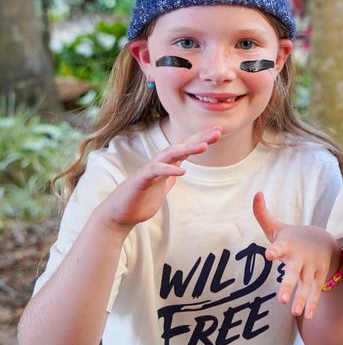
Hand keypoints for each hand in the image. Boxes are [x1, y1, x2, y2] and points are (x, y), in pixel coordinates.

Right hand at [97, 127, 219, 230]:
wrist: (120, 213)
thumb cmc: (141, 199)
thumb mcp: (162, 186)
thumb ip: (171, 176)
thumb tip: (180, 170)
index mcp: (166, 164)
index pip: (186, 147)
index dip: (202, 138)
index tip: (218, 130)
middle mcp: (159, 163)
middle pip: (182, 146)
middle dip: (200, 138)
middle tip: (218, 131)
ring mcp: (150, 169)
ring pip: (170, 154)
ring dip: (187, 149)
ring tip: (204, 146)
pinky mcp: (141, 180)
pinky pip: (156, 171)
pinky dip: (169, 170)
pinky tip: (182, 171)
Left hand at [253, 192, 339, 318]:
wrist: (325, 241)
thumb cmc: (293, 237)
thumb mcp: (278, 227)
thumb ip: (263, 214)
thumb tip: (256, 193)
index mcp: (288, 246)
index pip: (280, 247)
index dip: (275, 251)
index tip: (269, 254)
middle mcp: (300, 258)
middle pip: (294, 273)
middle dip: (288, 285)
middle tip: (280, 299)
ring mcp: (312, 269)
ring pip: (306, 285)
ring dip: (301, 299)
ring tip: (293, 311)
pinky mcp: (319, 277)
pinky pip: (316, 291)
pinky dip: (313, 303)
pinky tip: (307, 316)